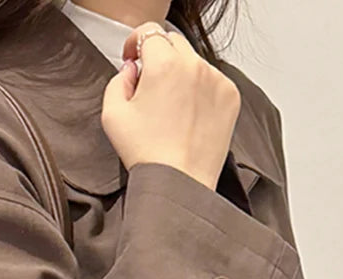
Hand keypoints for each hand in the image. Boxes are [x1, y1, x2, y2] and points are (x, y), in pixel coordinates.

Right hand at [100, 21, 240, 190]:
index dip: (135, 43)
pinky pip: (211, 81)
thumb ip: (116, 81)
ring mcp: (216, 80)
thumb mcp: (112, 116)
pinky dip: (199, 91)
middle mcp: (194, 65)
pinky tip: (186, 117)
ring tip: (169, 109)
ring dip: (180, 75)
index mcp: (164, 64)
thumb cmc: (147, 154)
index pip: (149, 32)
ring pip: (194, 62)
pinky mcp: (230, 96)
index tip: (132, 57)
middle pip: (173, 42)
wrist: (179, 183)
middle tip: (149, 86)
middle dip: (158, 57)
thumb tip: (130, 70)